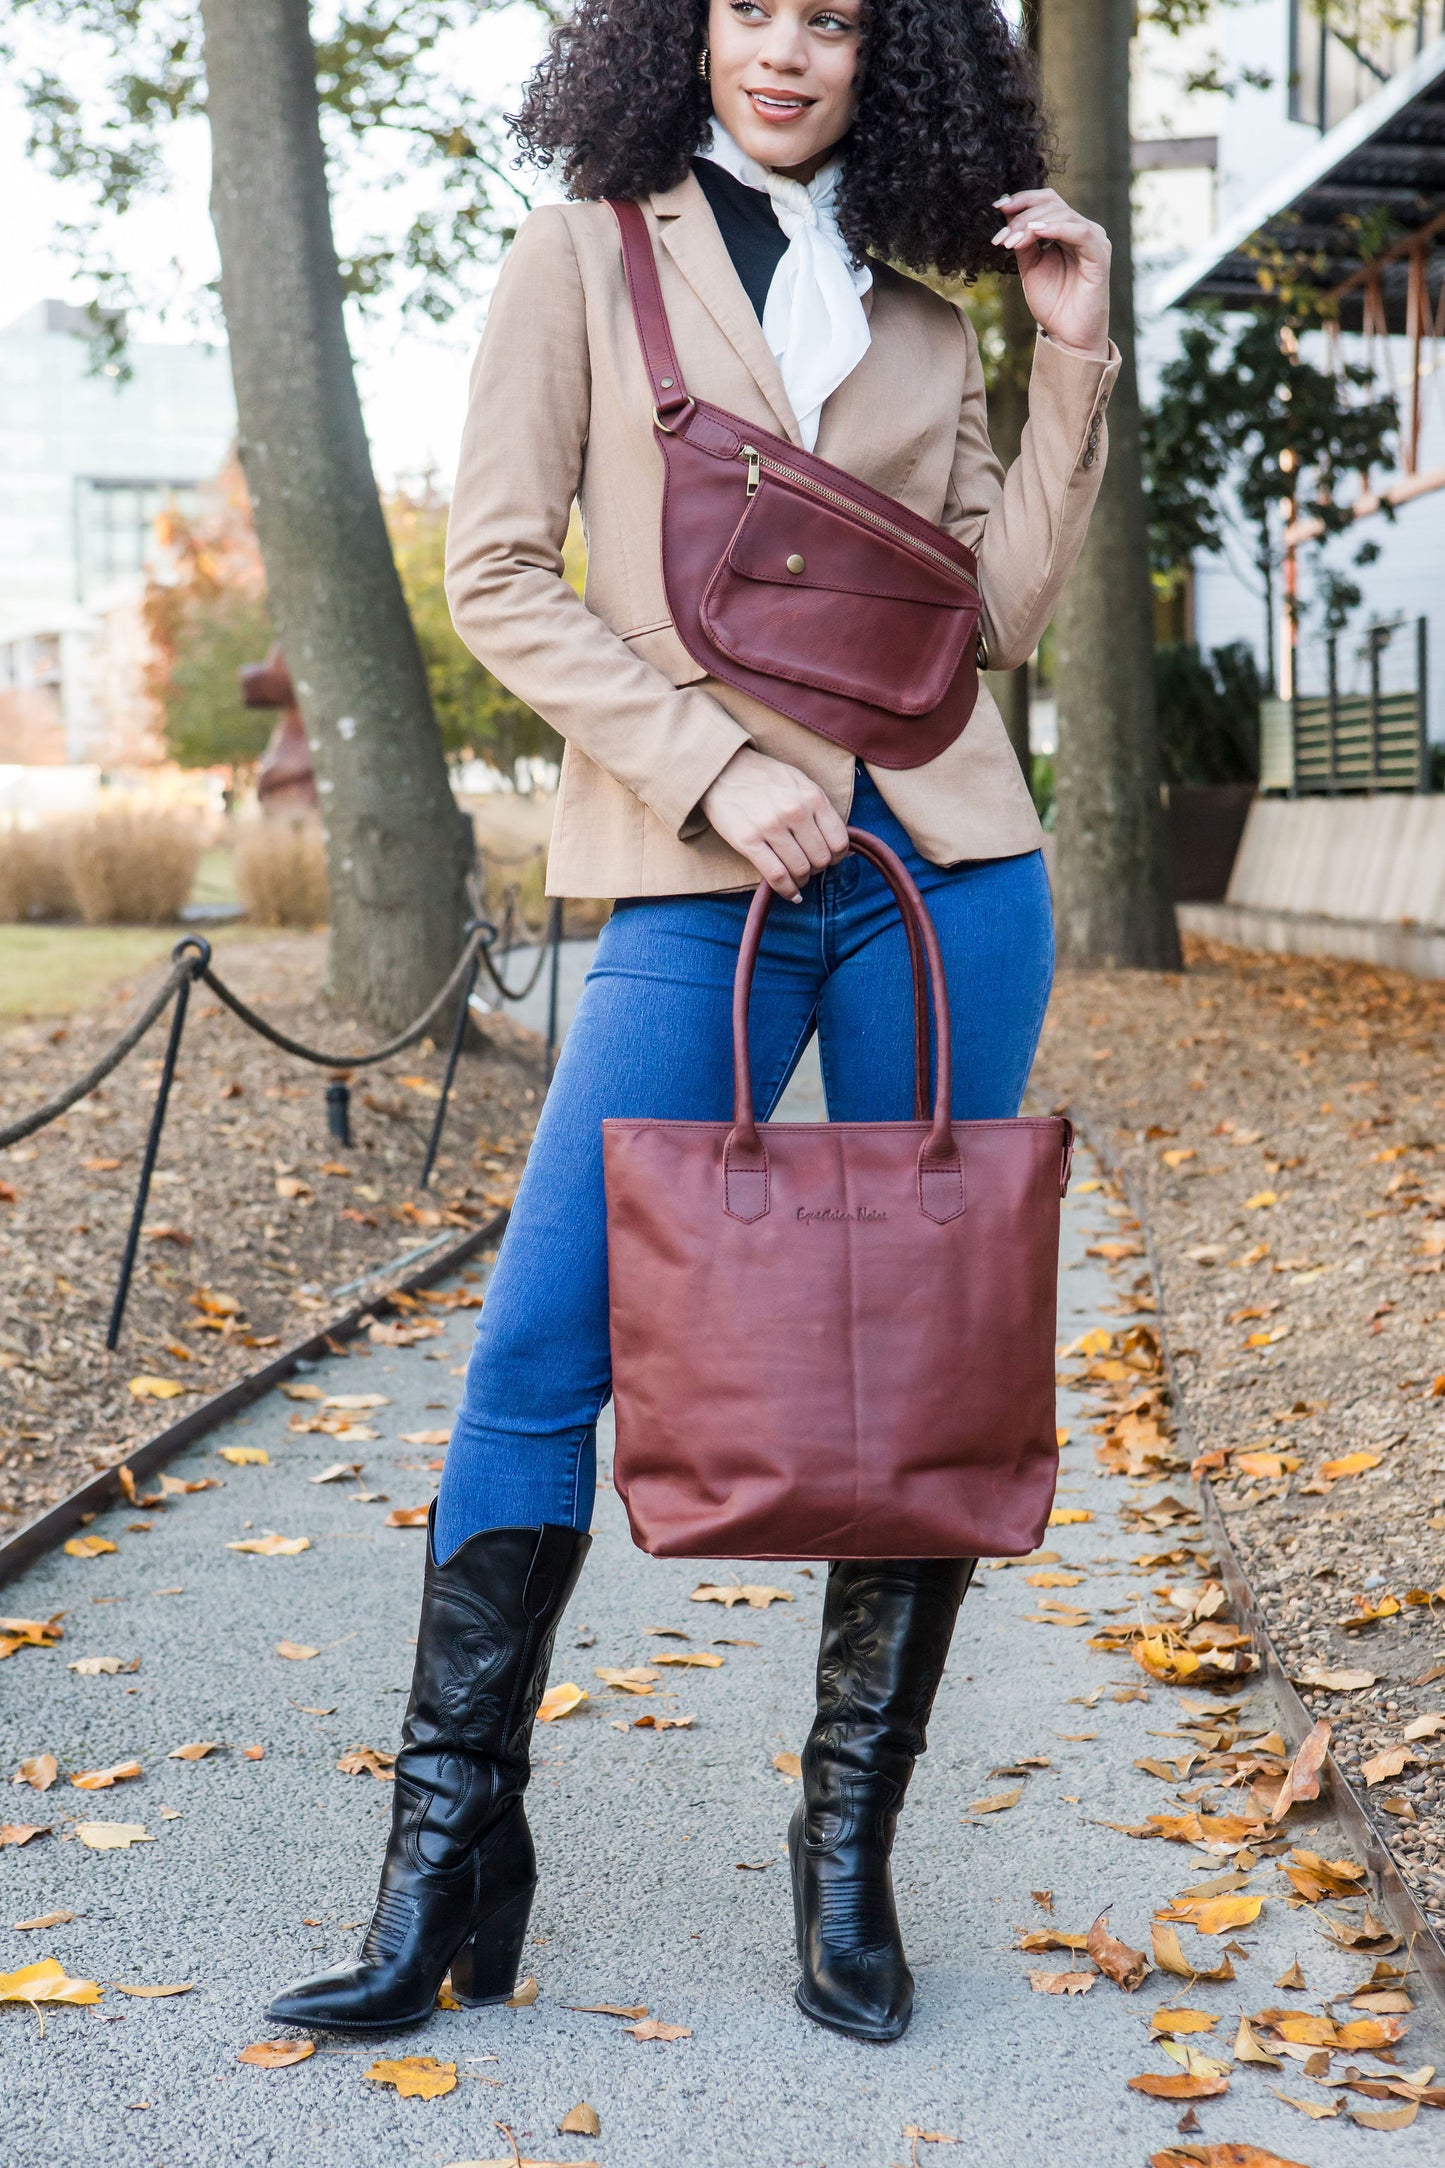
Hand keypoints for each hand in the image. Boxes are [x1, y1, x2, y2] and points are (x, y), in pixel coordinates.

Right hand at [699, 747, 849, 901]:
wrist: (723, 770)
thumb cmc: (764, 778)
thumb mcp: (799, 782)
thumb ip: (819, 809)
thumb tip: (840, 845)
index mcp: (812, 796)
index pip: (839, 841)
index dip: (837, 857)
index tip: (829, 860)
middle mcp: (795, 812)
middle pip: (820, 859)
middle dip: (817, 869)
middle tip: (808, 867)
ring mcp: (771, 827)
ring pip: (800, 870)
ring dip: (801, 881)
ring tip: (797, 879)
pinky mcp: (748, 841)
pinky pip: (776, 876)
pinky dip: (786, 891)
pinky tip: (790, 894)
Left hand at [992, 188, 1110, 359]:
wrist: (1068, 336)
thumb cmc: (1052, 304)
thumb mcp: (1030, 267)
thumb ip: (1023, 241)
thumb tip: (1006, 215)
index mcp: (1067, 231)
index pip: (1047, 201)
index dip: (1022, 199)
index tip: (996, 207)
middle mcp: (1083, 231)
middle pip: (1053, 203)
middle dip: (1022, 215)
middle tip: (1002, 236)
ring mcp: (1094, 241)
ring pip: (1063, 214)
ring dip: (1032, 223)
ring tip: (1011, 240)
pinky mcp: (1100, 255)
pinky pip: (1079, 232)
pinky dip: (1055, 228)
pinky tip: (1035, 233)